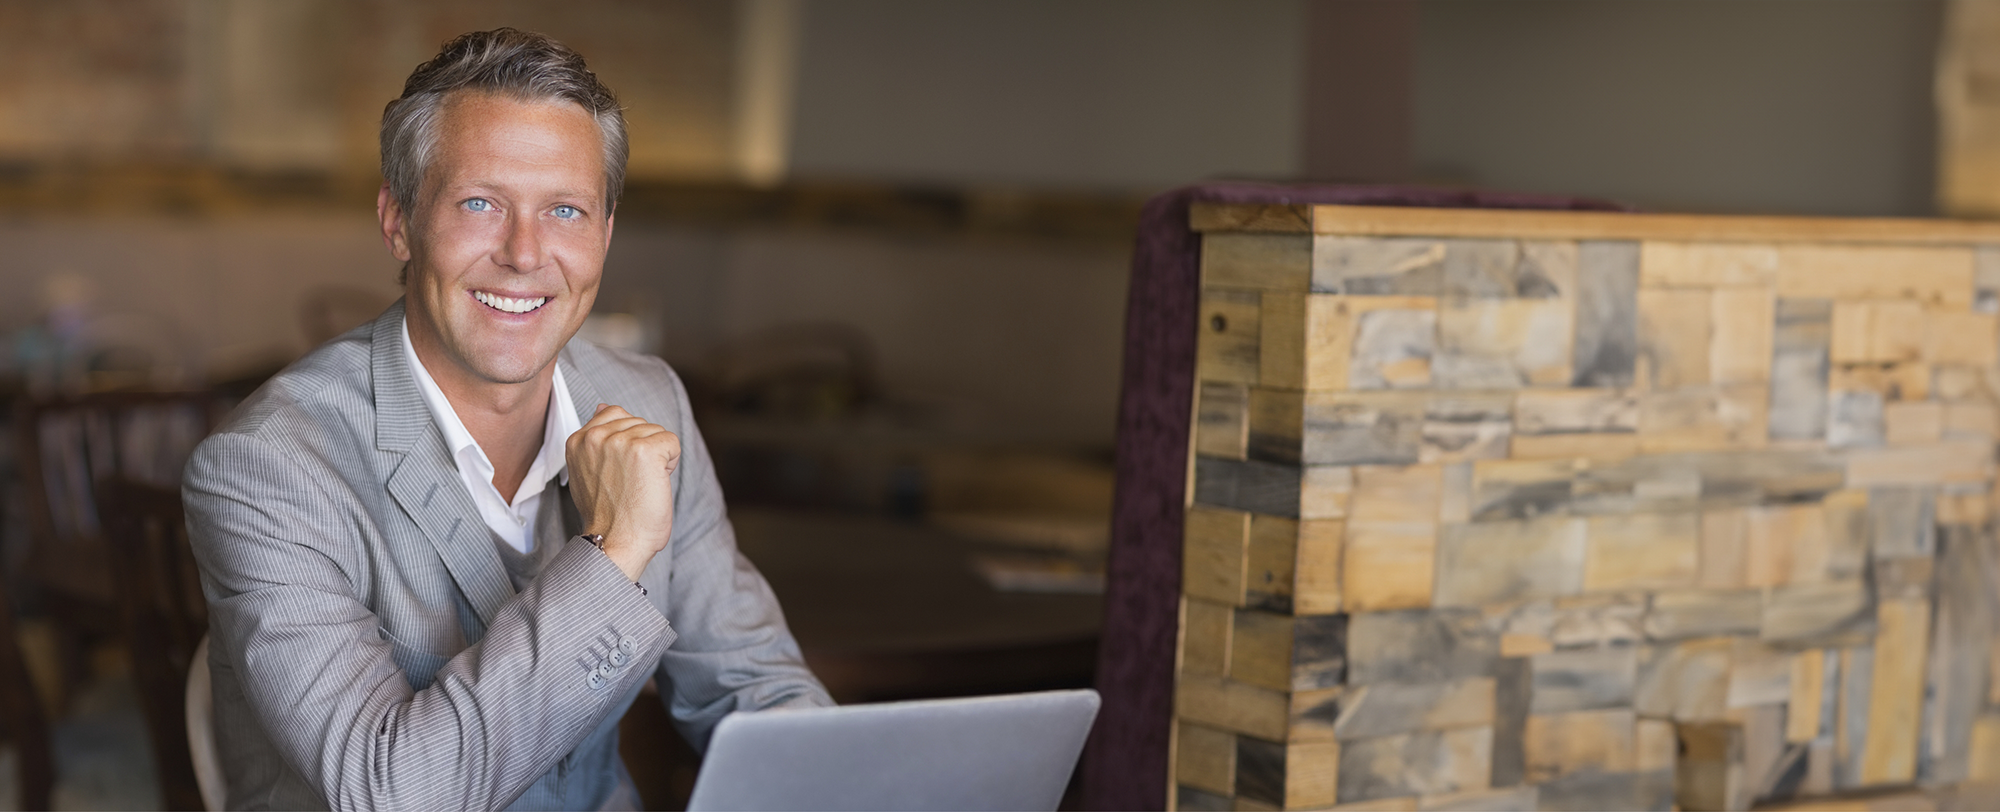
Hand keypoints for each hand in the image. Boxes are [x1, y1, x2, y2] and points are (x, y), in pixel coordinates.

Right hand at [565, 404, 680, 580]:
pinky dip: (671, 464)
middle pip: (639, 423)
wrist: (615, 542)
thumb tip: (603, 406)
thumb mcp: (588, 471)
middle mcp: (595, 436)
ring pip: (656, 432)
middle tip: (630, 482)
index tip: (619, 471)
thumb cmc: (607, 514)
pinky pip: (672, 442)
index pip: (614, 414)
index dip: (627, 443)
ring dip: (657, 459)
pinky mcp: (645, 450)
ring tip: (640, 484)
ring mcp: (620, 441)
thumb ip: (595, 440)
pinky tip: (654, 483)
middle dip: (643, 450)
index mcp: (578, 440)